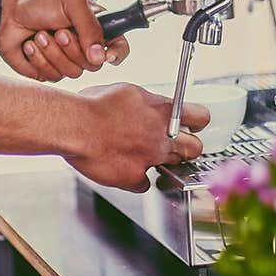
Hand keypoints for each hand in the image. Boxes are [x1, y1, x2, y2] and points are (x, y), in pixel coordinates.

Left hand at [0, 0, 130, 81]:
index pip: (119, 47)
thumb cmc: (38, 4)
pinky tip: (31, 46)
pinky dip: (39, 59)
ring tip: (41, 35)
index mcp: (94, 28)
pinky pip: (53, 77)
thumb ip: (91, 26)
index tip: (104, 55)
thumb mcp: (71, 2)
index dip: (116, 54)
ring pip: (73, 72)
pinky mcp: (49, 72)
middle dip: (72, 48)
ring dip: (52, 52)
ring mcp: (67, 61)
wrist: (7, 17)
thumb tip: (100, 56)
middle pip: (94, 64)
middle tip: (58, 31)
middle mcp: (83, 47)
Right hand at [65, 83, 209, 192]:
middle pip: (195, 148)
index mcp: (163, 110)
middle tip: (174, 145)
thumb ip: (145, 102)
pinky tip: (123, 168)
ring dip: (161, 161)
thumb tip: (148, 106)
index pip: (201, 117)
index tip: (193, 125)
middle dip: (187, 147)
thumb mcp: (127, 92)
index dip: (197, 122)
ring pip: (172, 166)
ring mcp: (150, 159)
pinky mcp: (134, 178)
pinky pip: (144, 183)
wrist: (74, 126)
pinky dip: (135, 178)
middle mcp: (162, 136)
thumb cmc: (92, 105)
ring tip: (141, 152)